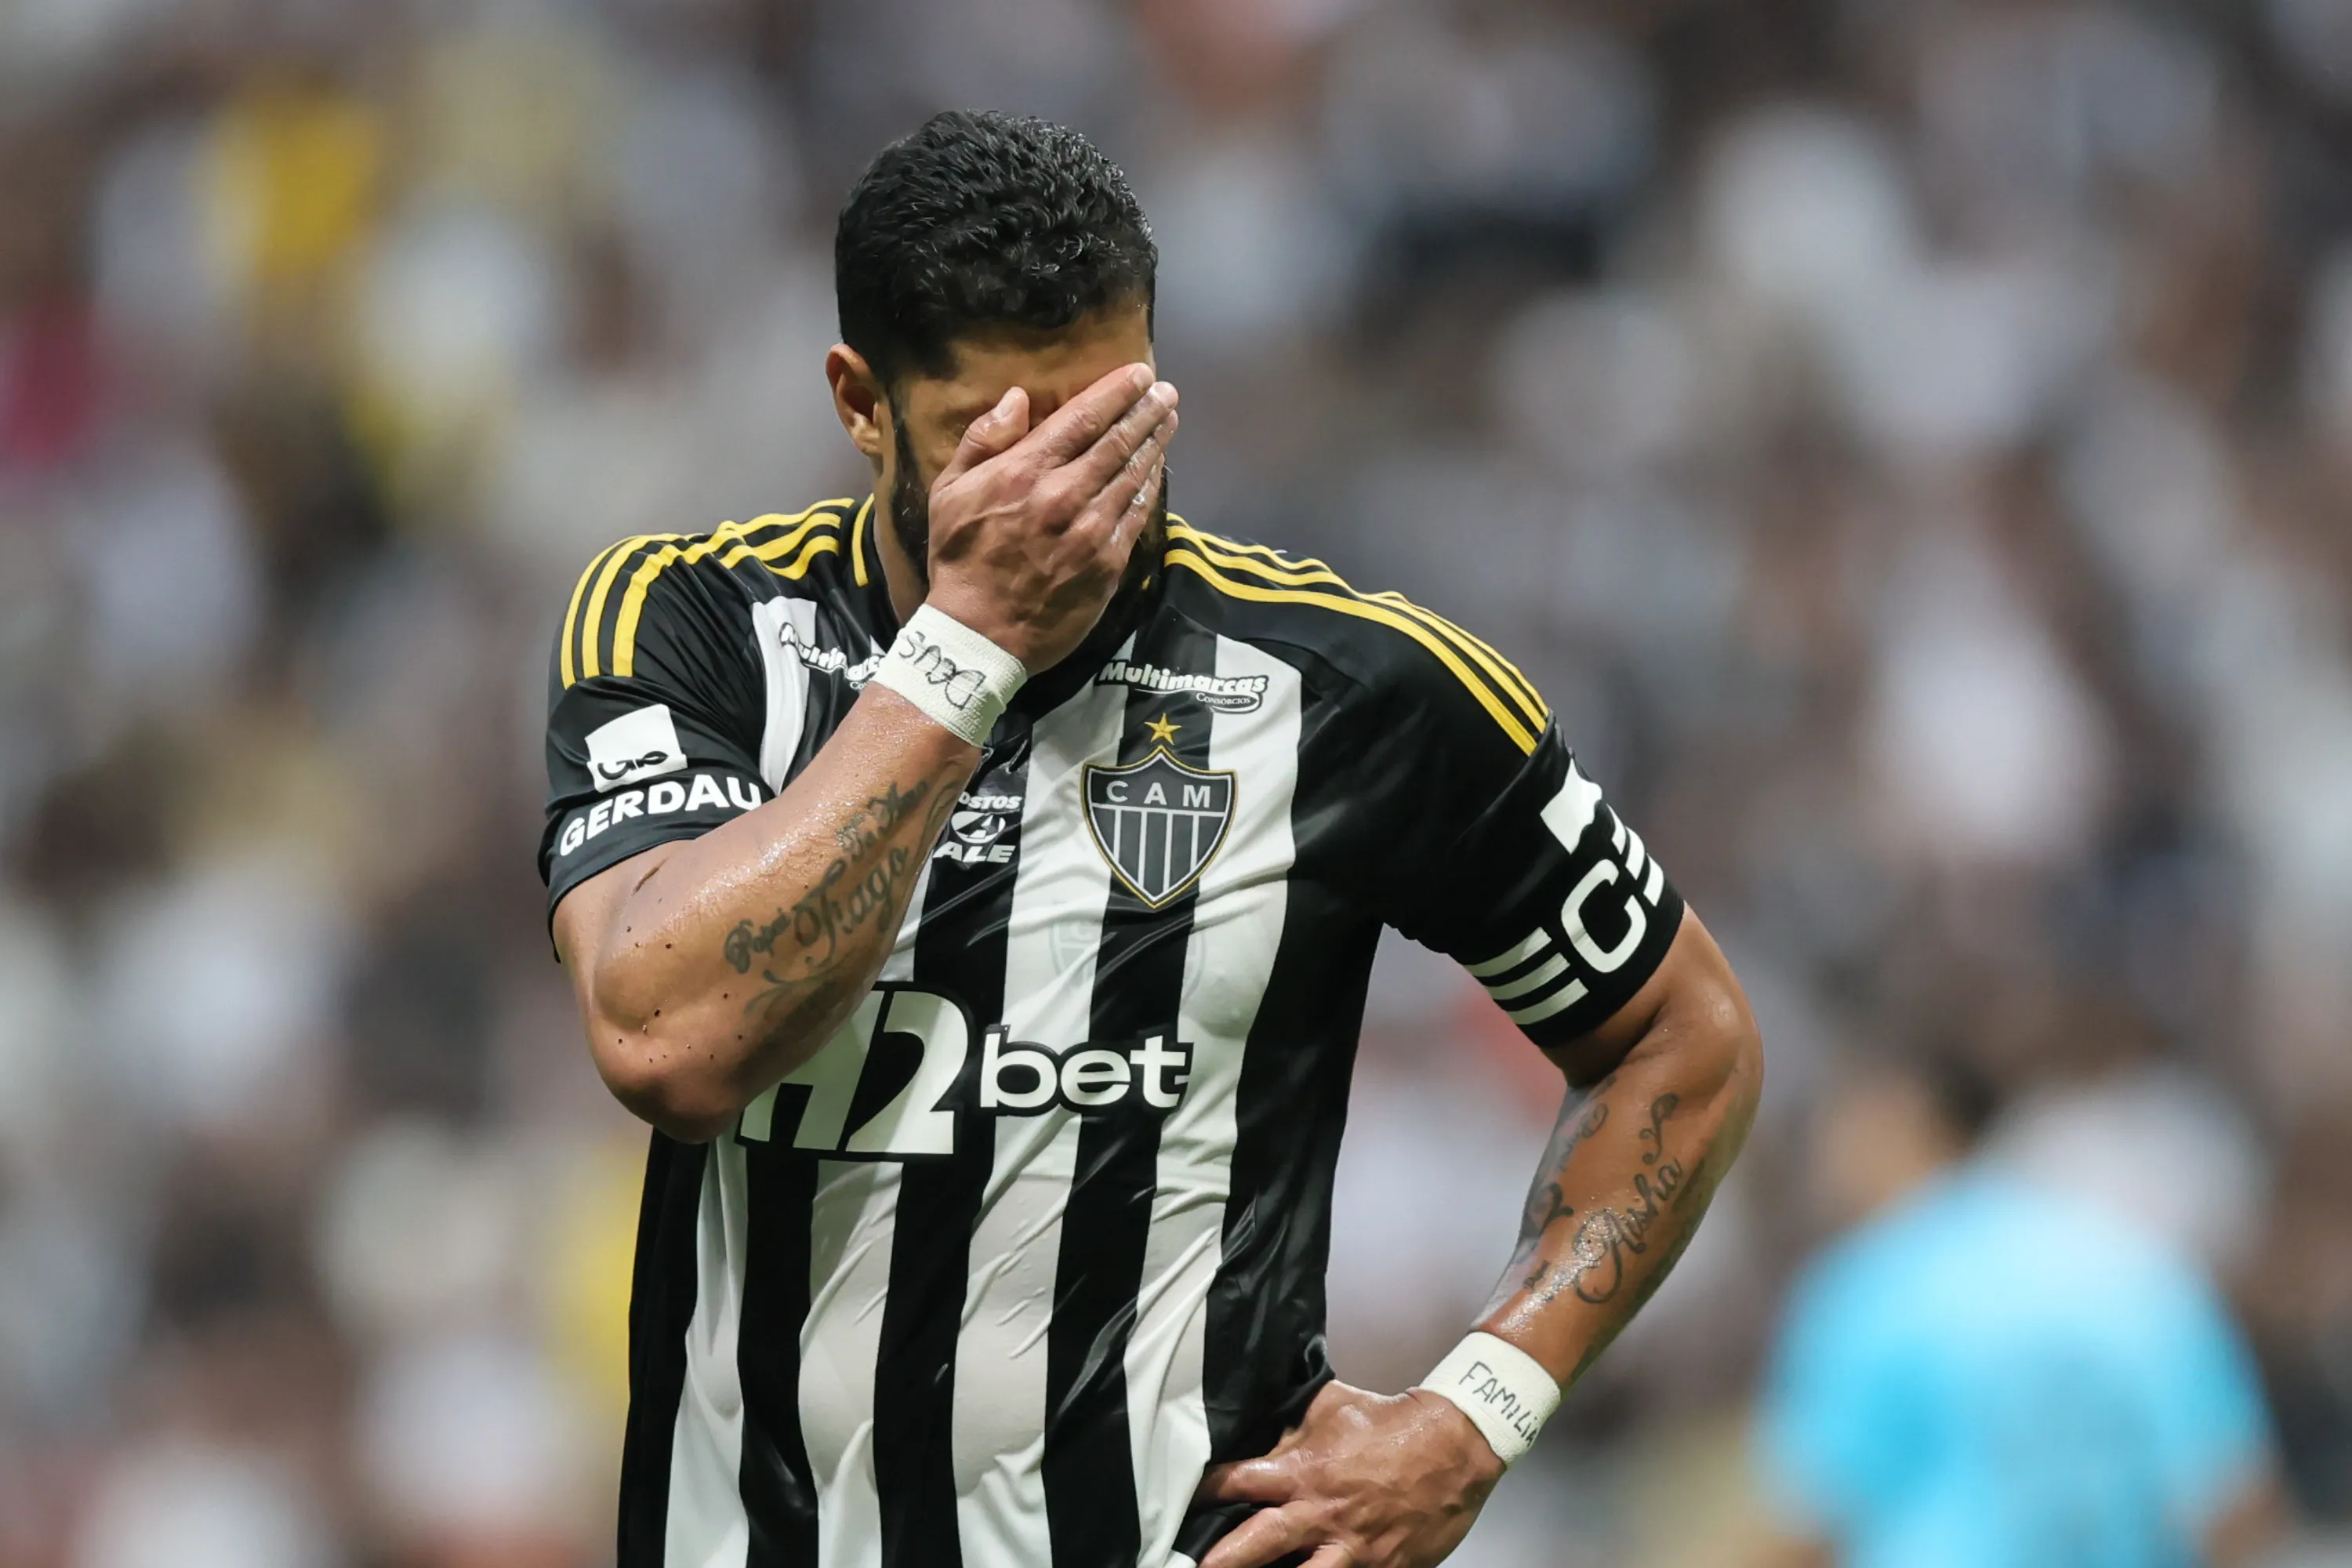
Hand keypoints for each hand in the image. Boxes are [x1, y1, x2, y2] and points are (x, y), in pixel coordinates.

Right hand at [921, 361, 1177, 670]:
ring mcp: (1092, 531)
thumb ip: (983, 440)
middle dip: (1146, 411)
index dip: (1117, 392)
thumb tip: (1016, 398)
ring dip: (1155, 443)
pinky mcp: (1109, 563)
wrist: (980, 634)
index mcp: (1025, 471)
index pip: (1084, 418)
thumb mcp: (949, 492)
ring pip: (1133, 475)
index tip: (1140, 374)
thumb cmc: (960, 559)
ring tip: (1168, 419)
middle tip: (1166, 391)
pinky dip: (1149, 487)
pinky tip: (1156, 470)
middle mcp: (1064, 495)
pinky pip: (1136, 515)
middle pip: (1118, 441)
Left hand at [1194, 1381, 1504, 1567]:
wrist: (1454, 1443)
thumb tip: (1265, 1431)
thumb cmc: (1390, 1421)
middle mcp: (1320, 1513)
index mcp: (1302, 1471)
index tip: (1185, 1502)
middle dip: (1223, 1560)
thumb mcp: (1331, 1406)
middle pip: (1257, 1544)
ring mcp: (1351, 1548)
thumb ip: (1293, 1425)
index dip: (1206, 1492)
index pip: (1239, 1482)